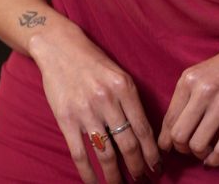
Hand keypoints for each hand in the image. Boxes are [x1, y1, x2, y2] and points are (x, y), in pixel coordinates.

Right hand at [29, 18, 161, 183]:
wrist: (60, 48)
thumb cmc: (94, 62)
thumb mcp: (119, 75)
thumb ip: (131, 101)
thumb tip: (144, 134)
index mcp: (124, 88)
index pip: (143, 129)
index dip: (152, 153)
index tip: (158, 167)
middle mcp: (107, 101)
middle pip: (128, 144)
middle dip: (137, 167)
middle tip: (143, 178)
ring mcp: (85, 112)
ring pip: (105, 154)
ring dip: (115, 176)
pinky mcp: (66, 119)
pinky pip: (80, 154)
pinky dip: (88, 173)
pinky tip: (94, 183)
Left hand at [157, 20, 218, 167]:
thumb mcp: (203, 71)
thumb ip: (188, 95)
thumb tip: (173, 128)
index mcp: (189, 79)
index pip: (169, 119)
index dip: (166, 139)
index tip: (168, 147)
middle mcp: (202, 92)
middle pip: (178, 136)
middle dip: (181, 148)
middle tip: (188, 149)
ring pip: (197, 145)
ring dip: (199, 154)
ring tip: (205, 150)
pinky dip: (215, 160)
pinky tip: (215, 158)